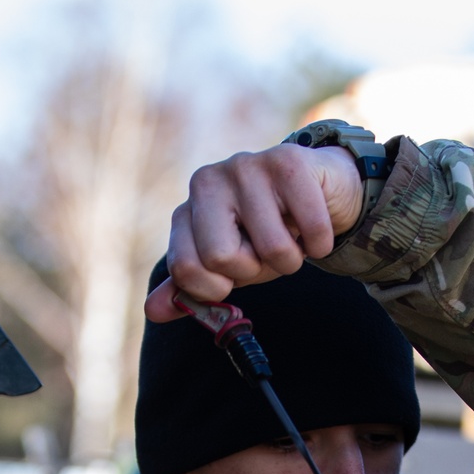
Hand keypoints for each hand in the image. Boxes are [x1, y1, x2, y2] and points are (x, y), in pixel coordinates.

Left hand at [145, 144, 363, 320]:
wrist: (317, 191)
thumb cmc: (267, 233)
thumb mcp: (228, 266)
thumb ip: (192, 287)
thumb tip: (153, 311)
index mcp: (188, 210)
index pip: (184, 268)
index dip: (215, 288)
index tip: (233, 277)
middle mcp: (208, 182)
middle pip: (221, 258)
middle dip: (255, 269)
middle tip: (264, 251)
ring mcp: (245, 167)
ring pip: (273, 250)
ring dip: (292, 259)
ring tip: (291, 234)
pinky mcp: (287, 162)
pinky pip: (310, 232)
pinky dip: (319, 243)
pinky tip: (312, 225)